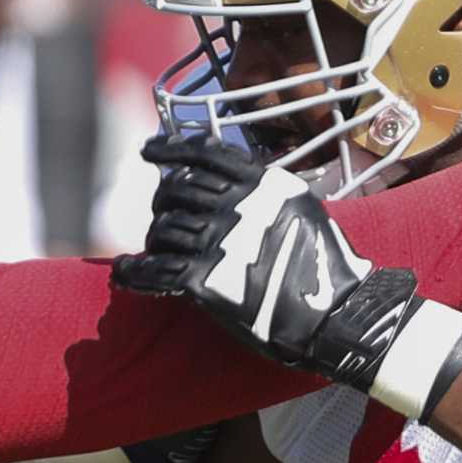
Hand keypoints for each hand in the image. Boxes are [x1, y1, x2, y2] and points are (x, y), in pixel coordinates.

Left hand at [114, 132, 383, 364]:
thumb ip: (265, 193)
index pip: (204, 154)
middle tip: (162, 216)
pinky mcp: (205, 279)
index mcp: (261, 184)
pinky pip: (154, 269)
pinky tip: (125, 273)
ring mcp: (219, 240)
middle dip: (162, 203)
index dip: (171, 149)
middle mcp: (236, 205)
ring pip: (162, 229)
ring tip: (157, 252)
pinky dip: (133, 272)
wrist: (336, 312)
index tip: (148, 151)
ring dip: (155, 241)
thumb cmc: (325, 266)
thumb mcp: (302, 207)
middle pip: (174, 190)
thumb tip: (236, 186)